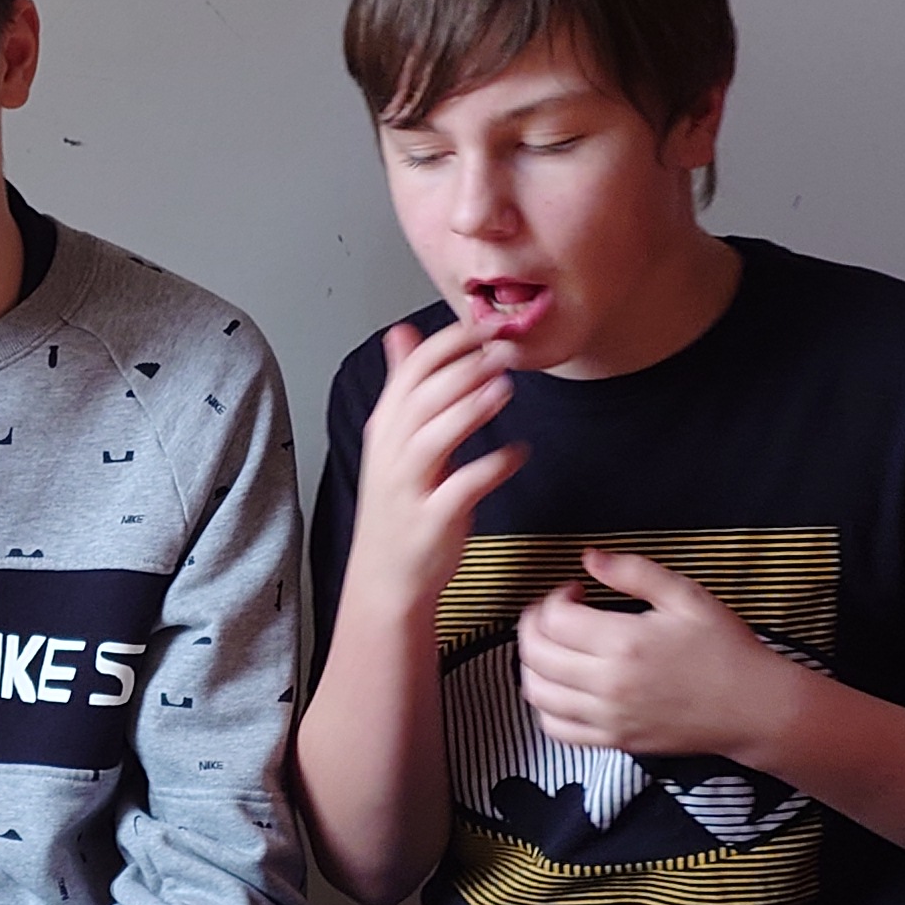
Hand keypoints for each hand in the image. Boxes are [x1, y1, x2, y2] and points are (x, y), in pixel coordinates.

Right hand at [340, 314, 527, 619]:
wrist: (386, 578)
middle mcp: (393, 453)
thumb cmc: (400, 506)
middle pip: (423, 396)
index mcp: (387, 427)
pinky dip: (493, 467)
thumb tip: (403, 334)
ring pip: (435, 436)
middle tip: (504, 348)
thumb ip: (403, 385)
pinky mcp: (432, 520)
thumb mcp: (394, 440)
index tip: (485, 326)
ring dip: (472, 407)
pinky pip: (463, 487)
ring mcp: (409, 487)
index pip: (413, 370)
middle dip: (465, 367)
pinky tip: (518, 453)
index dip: (449, 343)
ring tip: (506, 387)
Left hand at [514, 547, 804, 764]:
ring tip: (553, 647)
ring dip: (532, 664)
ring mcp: (609, 717)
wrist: (754, 708)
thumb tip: (589, 558)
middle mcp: (609, 684)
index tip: (577, 590)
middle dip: (534, 625)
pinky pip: (556, 729)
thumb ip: (634, 572)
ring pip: (537, 693)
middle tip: (555, 613)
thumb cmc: (725, 649)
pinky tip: (562, 686)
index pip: (554, 619)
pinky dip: (545, 706)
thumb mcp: (687, 596)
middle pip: (536, 655)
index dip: (555, 597)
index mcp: (625, 642)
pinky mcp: (614, 741)